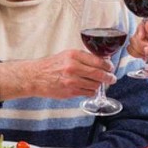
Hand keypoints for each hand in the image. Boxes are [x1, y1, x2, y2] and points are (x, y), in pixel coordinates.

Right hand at [0, 50, 115, 101]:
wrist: (35, 77)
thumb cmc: (51, 65)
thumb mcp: (66, 55)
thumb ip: (83, 58)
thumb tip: (102, 61)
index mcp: (73, 55)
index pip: (98, 61)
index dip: (108, 65)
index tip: (110, 67)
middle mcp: (73, 67)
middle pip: (99, 74)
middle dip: (109, 77)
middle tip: (112, 79)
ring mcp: (72, 81)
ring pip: (95, 85)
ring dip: (99, 85)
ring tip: (98, 84)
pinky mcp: (70, 92)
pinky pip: (87, 93)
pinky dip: (91, 91)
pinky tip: (89, 89)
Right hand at [126, 14, 147, 72]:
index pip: (146, 21)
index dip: (142, 29)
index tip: (143, 36)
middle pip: (137, 31)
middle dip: (142, 42)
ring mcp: (146, 39)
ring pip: (133, 41)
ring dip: (140, 49)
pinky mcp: (142, 48)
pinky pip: (131, 49)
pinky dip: (137, 53)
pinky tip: (146, 56)